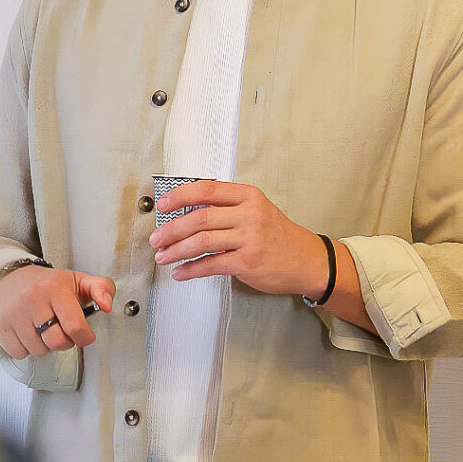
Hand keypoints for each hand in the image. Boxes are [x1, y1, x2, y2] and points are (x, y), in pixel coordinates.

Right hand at [0, 264, 113, 359]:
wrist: (12, 277)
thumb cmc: (50, 284)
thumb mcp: (80, 280)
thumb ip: (103, 288)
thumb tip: (107, 306)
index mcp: (55, 287)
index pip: (75, 326)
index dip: (85, 338)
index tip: (84, 336)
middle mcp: (32, 298)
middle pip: (56, 342)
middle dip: (64, 342)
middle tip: (62, 331)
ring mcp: (13, 312)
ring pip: (38, 350)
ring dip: (44, 345)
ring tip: (43, 329)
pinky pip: (19, 353)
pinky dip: (26, 348)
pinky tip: (28, 332)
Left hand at [149, 181, 328, 298]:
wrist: (306, 260)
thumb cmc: (277, 235)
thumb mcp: (257, 210)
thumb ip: (228, 207)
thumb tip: (186, 212)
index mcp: (249, 196)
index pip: (207, 190)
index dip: (180, 195)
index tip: (162, 205)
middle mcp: (249, 214)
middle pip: (200, 218)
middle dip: (172, 229)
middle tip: (156, 238)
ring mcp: (250, 239)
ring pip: (202, 242)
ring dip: (176, 250)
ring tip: (162, 256)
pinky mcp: (248, 262)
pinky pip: (211, 264)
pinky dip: (191, 269)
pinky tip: (180, 272)